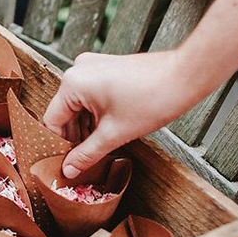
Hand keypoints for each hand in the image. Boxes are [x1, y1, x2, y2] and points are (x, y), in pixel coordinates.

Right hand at [43, 50, 196, 177]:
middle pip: (64, 113)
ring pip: (78, 106)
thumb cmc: (153, 99)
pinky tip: (105, 132)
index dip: (58, 146)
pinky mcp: (104, 68)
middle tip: (80, 162)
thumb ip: (86, 154)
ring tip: (96, 149)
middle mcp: (77, 70)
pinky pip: (90, 96)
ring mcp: (92, 67)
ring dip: (85, 128)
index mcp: (73, 83)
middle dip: (73, 137)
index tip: (64, 164)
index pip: (52, 121)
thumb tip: (68, 169)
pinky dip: (95, 115)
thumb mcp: (114, 134)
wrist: (184, 76)